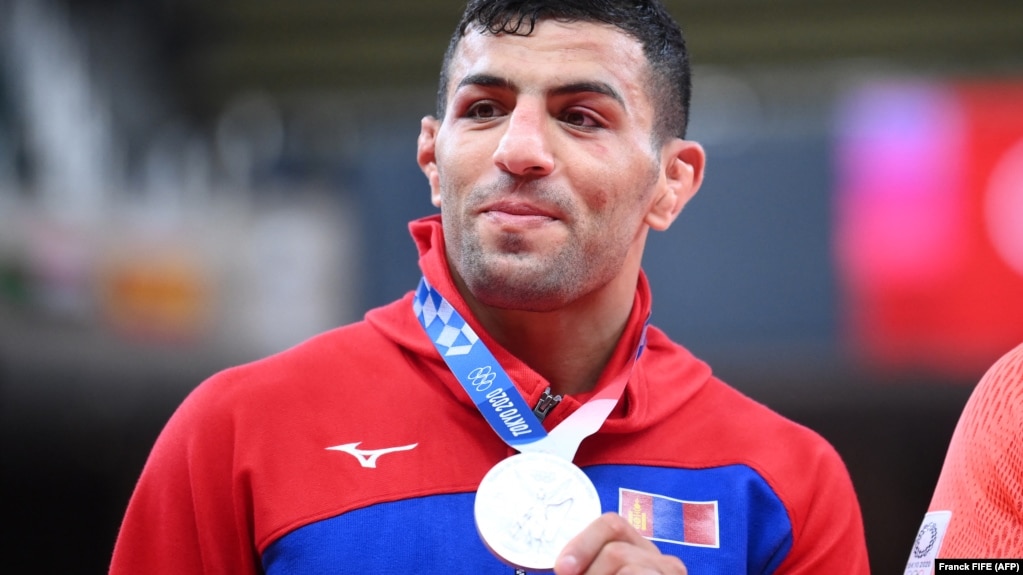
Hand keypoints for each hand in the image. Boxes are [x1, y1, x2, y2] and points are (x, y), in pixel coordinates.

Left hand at [553, 512, 687, 574]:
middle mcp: (662, 561)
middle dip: (591, 574)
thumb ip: (583, 567)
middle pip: (615, 551)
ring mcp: (672, 573)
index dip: (582, 544)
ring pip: (623, 563)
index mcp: (639, 553)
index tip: (562, 568)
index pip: (612, 524)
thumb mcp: (600, 572)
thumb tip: (560, 564)